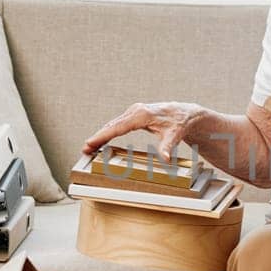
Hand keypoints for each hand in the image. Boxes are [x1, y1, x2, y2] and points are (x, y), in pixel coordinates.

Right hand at [80, 101, 207, 159]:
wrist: (186, 113)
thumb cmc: (180, 123)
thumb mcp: (175, 135)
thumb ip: (168, 147)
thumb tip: (166, 159)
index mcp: (142, 115)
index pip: (118, 127)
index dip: (103, 135)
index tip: (91, 142)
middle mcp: (135, 111)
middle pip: (112, 125)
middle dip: (98, 137)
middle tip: (85, 150)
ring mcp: (134, 112)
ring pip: (113, 124)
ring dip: (101, 135)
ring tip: (89, 148)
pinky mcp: (135, 114)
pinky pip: (118, 124)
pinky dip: (108, 132)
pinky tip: (101, 140)